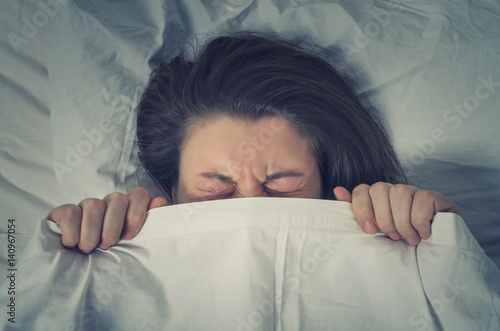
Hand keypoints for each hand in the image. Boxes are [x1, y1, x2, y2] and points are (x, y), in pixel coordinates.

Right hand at [46, 187, 167, 253]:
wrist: (71, 279)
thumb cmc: (107, 264)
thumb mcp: (132, 249)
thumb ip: (149, 226)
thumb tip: (160, 201)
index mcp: (126, 212)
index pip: (139, 195)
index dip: (137, 213)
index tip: (130, 236)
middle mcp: (107, 205)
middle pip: (117, 198)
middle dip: (114, 226)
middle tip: (108, 246)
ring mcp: (84, 207)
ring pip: (94, 205)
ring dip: (92, 234)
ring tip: (89, 250)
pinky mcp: (61, 212)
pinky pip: (70, 213)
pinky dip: (73, 234)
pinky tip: (71, 246)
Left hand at [333, 183, 459, 244]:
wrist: (435, 259)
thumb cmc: (401, 246)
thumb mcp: (375, 233)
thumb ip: (357, 213)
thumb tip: (337, 190)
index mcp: (378, 199)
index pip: (362, 190)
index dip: (362, 209)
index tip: (370, 230)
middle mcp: (395, 192)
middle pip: (380, 189)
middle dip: (384, 218)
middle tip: (393, 237)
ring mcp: (416, 192)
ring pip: (400, 193)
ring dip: (403, 222)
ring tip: (409, 239)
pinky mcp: (436, 197)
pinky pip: (423, 199)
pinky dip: (420, 221)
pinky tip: (424, 234)